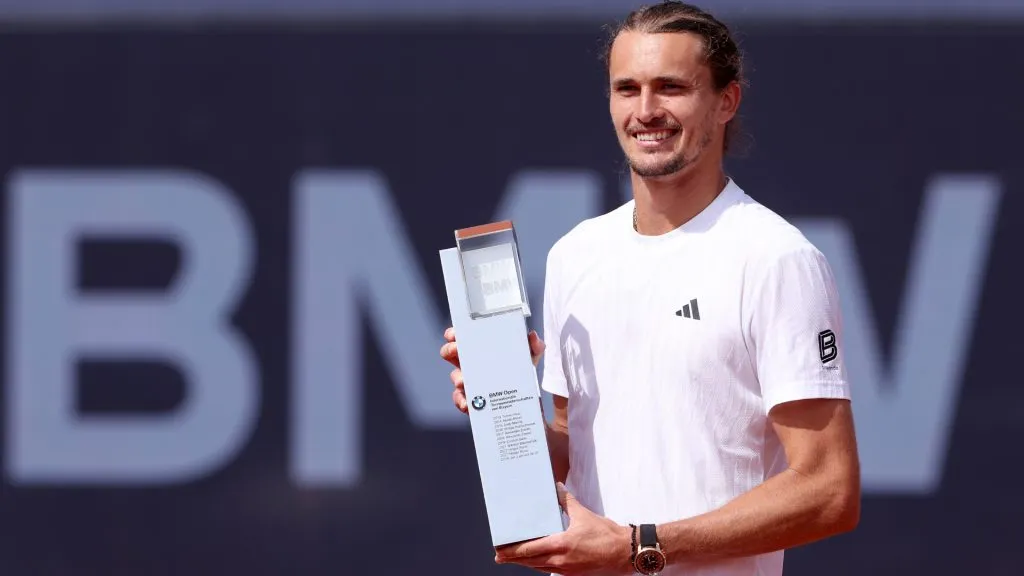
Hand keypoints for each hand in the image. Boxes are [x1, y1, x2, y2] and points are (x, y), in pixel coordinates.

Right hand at [440, 326, 545, 413]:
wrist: (528, 400)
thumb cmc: (523, 370)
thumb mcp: (530, 357)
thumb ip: (535, 346)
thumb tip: (533, 336)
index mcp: (480, 349)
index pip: (461, 337)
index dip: (453, 334)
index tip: (454, 334)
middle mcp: (471, 363)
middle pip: (450, 353)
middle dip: (450, 350)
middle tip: (457, 350)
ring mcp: (470, 382)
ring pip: (456, 377)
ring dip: (458, 378)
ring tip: (464, 381)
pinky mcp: (473, 400)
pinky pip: (461, 400)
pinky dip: (462, 401)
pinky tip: (469, 404)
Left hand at [494, 483, 633, 575]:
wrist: (625, 552)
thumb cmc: (606, 534)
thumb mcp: (583, 514)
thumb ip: (567, 501)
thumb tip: (556, 488)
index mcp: (560, 544)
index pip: (529, 550)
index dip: (512, 552)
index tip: (499, 551)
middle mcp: (561, 560)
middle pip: (530, 562)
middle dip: (513, 559)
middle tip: (500, 556)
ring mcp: (567, 569)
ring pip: (539, 567)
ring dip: (526, 563)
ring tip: (515, 558)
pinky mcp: (574, 574)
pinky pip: (551, 570)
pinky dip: (540, 565)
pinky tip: (538, 562)